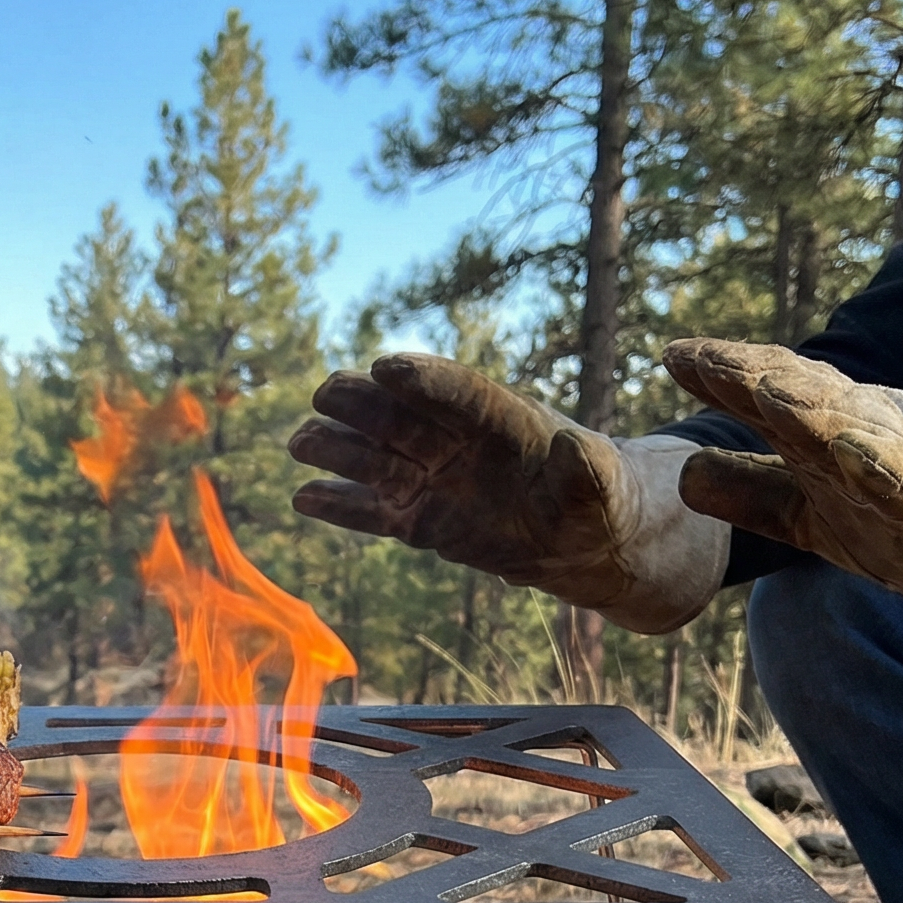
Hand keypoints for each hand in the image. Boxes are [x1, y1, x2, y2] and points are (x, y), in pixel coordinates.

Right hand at [286, 352, 724, 631]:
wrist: (579, 535)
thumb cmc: (595, 501)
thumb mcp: (601, 488)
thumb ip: (585, 470)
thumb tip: (572, 449)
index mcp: (503, 421)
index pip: (457, 391)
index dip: (423, 378)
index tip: (385, 366)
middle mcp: (457, 442)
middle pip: (403, 416)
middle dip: (364, 403)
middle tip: (326, 391)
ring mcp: (433, 479)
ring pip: (378, 458)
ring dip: (338, 448)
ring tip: (301, 442)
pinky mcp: (418, 519)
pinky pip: (373, 511)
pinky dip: (340, 506)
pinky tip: (302, 498)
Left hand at [666, 338, 902, 668]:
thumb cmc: (888, 522)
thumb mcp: (804, 511)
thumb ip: (747, 490)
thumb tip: (682, 473)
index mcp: (828, 434)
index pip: (769, 394)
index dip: (724, 374)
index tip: (674, 355)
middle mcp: (862, 436)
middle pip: (804, 397)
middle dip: (757, 376)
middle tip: (707, 358)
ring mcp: (902, 467)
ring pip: (852, 429)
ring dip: (810, 409)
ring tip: (764, 392)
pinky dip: (881, 469)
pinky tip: (850, 455)